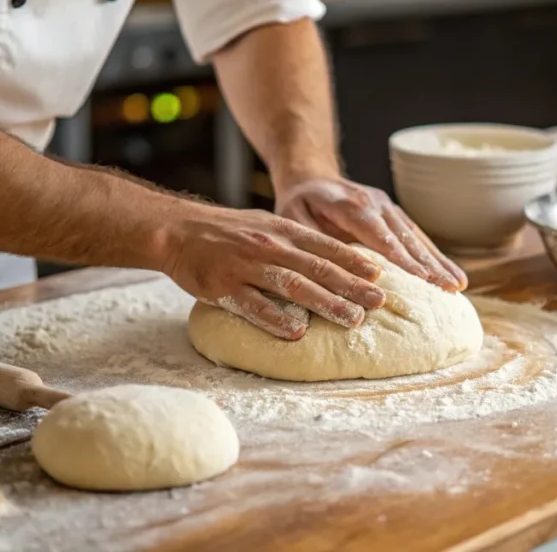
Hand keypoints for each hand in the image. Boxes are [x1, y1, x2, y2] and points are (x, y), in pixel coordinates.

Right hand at [159, 199, 386, 338]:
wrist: (177, 230)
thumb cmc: (227, 231)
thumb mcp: (265, 224)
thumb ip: (295, 240)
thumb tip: (332, 259)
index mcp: (282, 230)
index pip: (325, 246)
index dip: (353, 261)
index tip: (380, 276)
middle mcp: (269, 246)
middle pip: (317, 267)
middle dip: (352, 286)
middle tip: (379, 302)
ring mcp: (247, 266)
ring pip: (293, 286)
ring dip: (326, 303)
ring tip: (352, 319)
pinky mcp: (224, 286)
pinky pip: (253, 305)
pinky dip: (276, 318)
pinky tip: (297, 332)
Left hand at [274, 177, 467, 291]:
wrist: (310, 176)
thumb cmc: (299, 201)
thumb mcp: (292, 218)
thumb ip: (311, 242)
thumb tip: (330, 271)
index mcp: (352, 206)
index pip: (382, 237)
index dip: (403, 259)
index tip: (423, 281)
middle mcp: (376, 203)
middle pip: (407, 238)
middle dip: (431, 265)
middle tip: (451, 289)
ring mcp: (388, 207)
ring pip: (417, 236)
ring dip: (440, 261)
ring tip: (459, 285)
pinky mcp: (394, 213)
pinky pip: (416, 235)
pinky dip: (434, 255)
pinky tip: (449, 273)